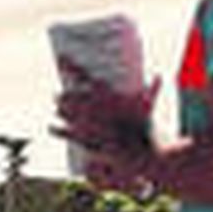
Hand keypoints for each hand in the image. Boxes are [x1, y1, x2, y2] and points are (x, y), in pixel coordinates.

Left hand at [54, 64, 159, 192]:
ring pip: (63, 112)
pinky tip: (51, 127)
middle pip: (67, 95)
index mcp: (105, 94)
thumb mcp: (149, 105)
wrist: (144, 153)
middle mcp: (91, 107)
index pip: (82, 74)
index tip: (60, 58)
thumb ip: (153, 89)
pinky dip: (56, 129)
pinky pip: (64, 133)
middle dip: (62, 95)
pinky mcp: (84, 141)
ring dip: (60, 110)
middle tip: (60, 95)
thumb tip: (160, 75)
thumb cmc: (148, 127)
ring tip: (58, 109)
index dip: (68, 65)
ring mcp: (86, 124)